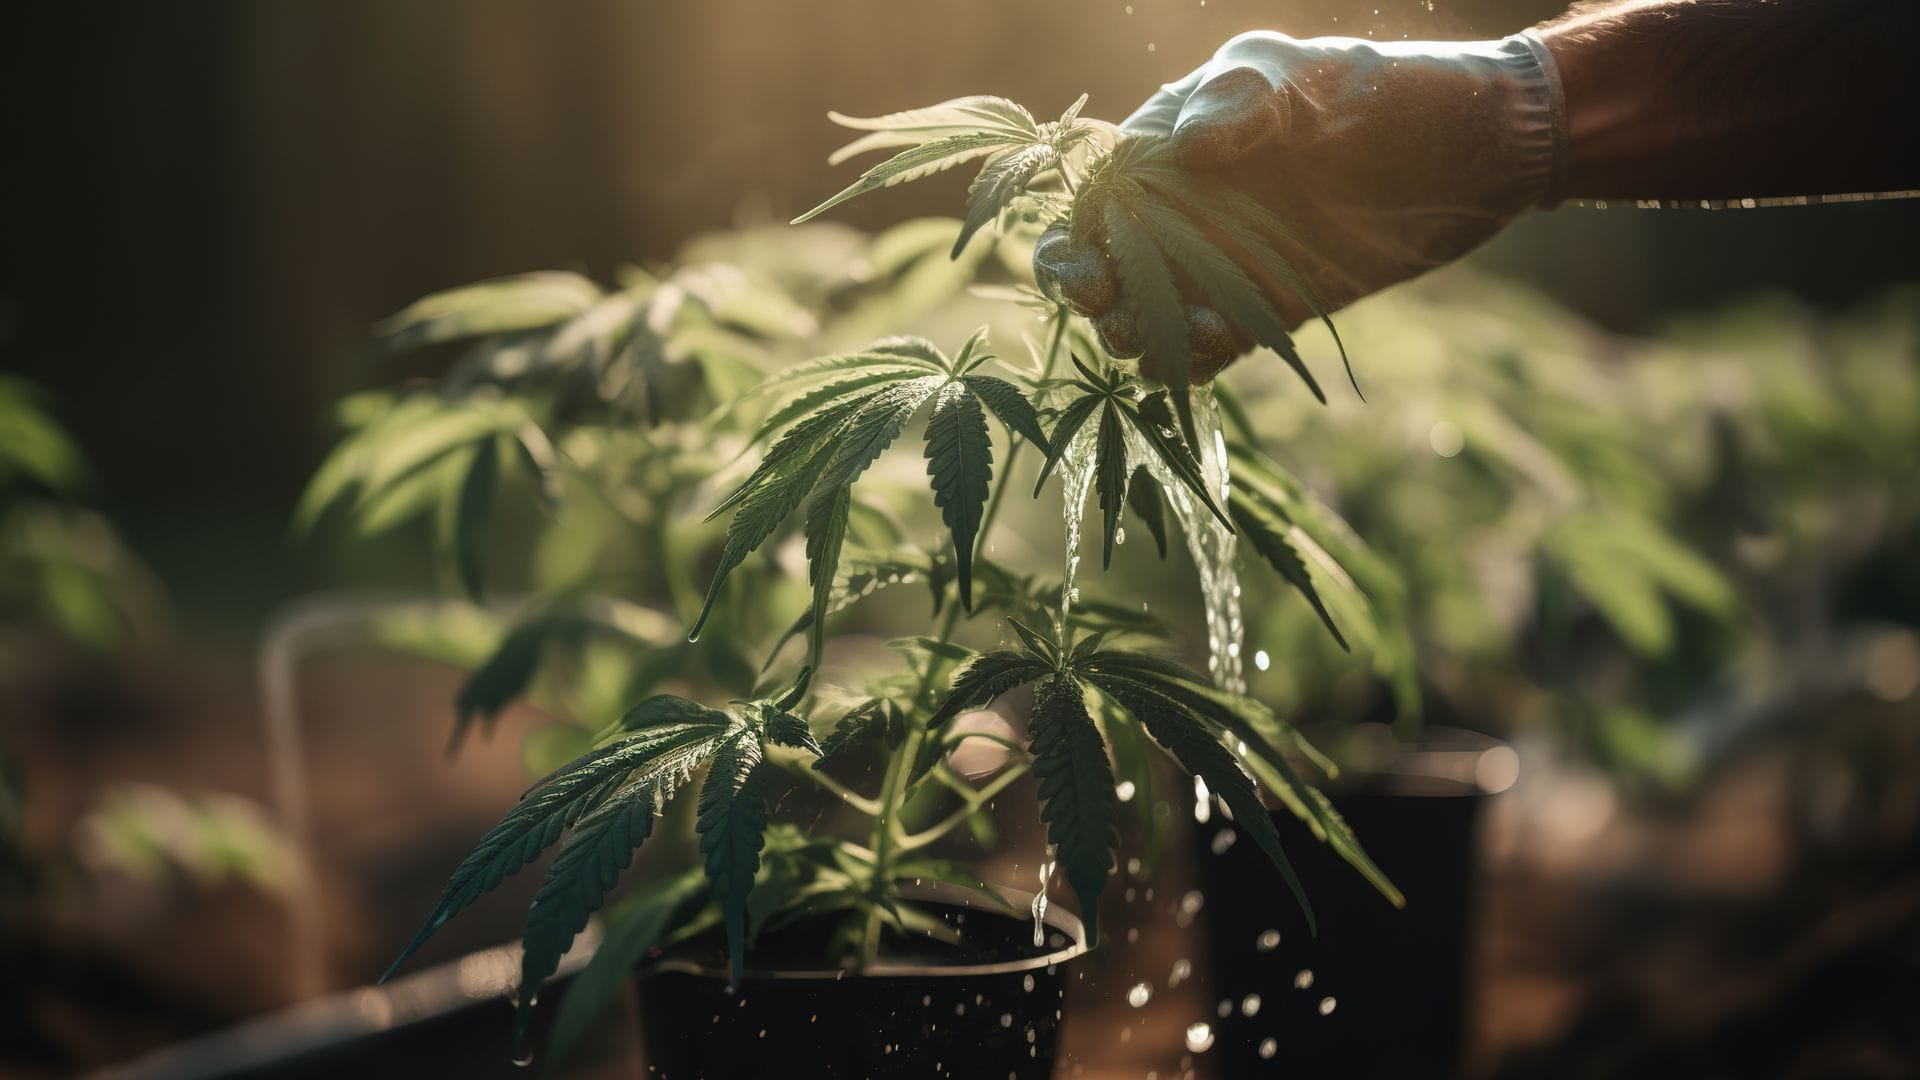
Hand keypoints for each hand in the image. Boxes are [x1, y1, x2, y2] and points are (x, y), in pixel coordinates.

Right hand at [1036, 31, 1564, 382]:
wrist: (1473, 148)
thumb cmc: (1380, 89)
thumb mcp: (1303, 73)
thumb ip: (1240, 98)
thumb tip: (1186, 148)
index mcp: (1169, 151)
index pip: (1093, 203)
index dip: (1074, 244)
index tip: (1090, 272)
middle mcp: (1184, 214)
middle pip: (1105, 271)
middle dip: (1097, 301)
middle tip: (1119, 315)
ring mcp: (1223, 267)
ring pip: (1149, 319)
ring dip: (1147, 338)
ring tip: (1184, 334)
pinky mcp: (1266, 311)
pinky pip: (1209, 349)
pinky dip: (1198, 360)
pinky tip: (1218, 349)